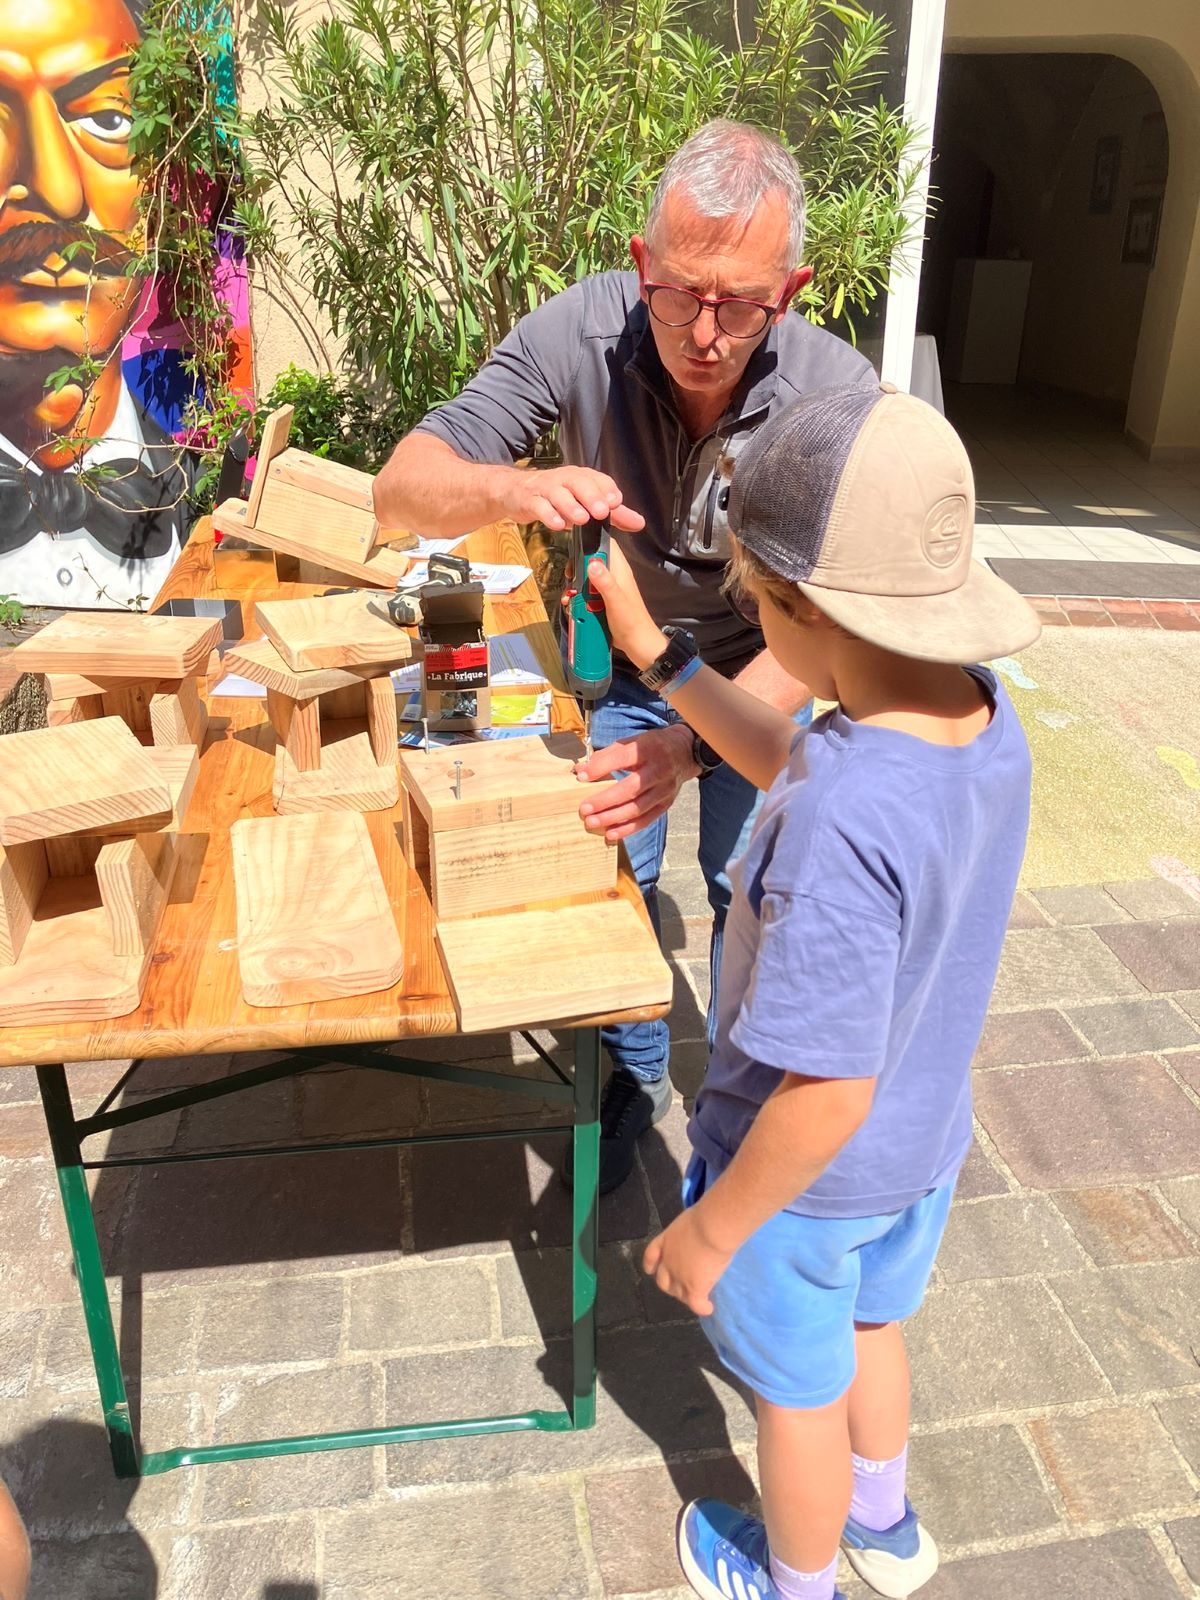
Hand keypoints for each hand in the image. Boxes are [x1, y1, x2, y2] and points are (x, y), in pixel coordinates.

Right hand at [499, 464, 644, 533]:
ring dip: (570, 506)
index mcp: (581, 477)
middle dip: (591, 496)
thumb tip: (639, 523)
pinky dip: (548, 514)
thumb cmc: (555, 498)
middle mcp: (564, 479)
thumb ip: (613, 515)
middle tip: (602, 511)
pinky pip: (539, 506)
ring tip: (581, 519)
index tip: (616, 502)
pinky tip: (557, 525)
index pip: (598, 479)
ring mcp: (546, 489)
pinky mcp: (529, 500)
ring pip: (558, 494)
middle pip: (579, 483)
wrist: (515, 491)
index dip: (607, 489)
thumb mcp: (585, 504)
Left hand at [577, 723, 697, 841]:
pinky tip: (610, 833)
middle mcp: (660, 769)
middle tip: (584, 809)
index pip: (622, 758)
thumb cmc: (652, 746)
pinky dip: (628, 828)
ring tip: (592, 822)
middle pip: (630, 788)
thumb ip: (607, 755)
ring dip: (612, 817)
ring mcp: (665, 789)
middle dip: (605, 800)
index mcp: (649, 748)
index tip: (581, 777)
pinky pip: (646, 819)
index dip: (601, 767)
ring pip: (637, 808)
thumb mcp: (632, 742)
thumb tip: (582, 771)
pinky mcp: (666, 803)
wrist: (685, 752)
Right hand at [582, 542, 666, 668]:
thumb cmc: (630, 622)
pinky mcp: (603, 602)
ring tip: (570, 597)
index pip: (606, 544)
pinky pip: (588, 594)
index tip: (575, 553)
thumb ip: (605, 582)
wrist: (638, 645)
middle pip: (591, 561)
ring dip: (576, 587)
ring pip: (587, 579)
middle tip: (569, 579)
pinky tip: (573, 607)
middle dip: (577, 568)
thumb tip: (592, 563)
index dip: (591, 543)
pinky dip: (579, 599)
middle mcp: (614, 576)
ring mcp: (608, 589)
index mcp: (620, 570)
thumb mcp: (615, 601)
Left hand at [642, 1209, 732, 1315]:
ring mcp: (680, 1277)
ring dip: (687, 1296)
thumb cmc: (704, 1216)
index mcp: (665, 1241)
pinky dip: (702, 1308)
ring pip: (679, 1294)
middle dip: (671, 1285)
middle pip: (663, 1282)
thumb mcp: (690, 1221)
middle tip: (685, 1284)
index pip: (651, 1256)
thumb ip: (689, 1232)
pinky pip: (696, 1305)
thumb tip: (701, 1234)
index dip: (651, 1266)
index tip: (651, 1270)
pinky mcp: (694, 1289)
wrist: (711, 1228)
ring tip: (698, 1297)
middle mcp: (668, 1262)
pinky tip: (708, 1308)